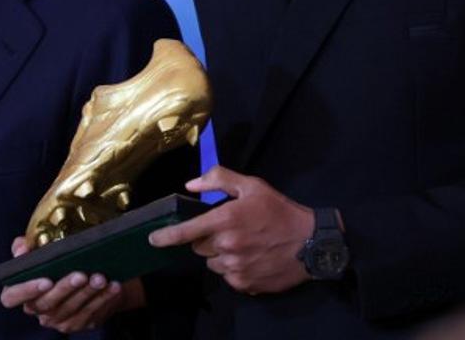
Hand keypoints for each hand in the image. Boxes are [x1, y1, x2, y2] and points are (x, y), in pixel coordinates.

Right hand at [0, 236, 136, 332]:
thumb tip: (21, 248)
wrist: (87, 273)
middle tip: (81, 275)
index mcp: (22, 292)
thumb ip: (25, 247)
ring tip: (100, 278)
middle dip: (65, 288)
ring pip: (71, 309)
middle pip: (47, 303)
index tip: (45, 280)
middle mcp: (37, 309)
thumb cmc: (58, 262)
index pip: (11, 297)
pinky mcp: (78, 322)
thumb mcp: (40, 251)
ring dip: (88, 293)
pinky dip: (103, 299)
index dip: (26, 291)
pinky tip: (113, 287)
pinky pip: (91, 313)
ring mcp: (58, 319)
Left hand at [148, 165, 313, 294]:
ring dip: (220, 255)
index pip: (186, 232)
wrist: (310, 243)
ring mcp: (234, 268)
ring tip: (243, 245)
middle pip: (199, 247)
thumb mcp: (253, 186)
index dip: (166, 237)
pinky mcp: (244, 284)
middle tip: (229, 230)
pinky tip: (251, 258)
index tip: (153, 239)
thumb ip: (220, 179)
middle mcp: (226, 247)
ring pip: (212, 263)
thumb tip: (191, 185)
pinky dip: (233, 269)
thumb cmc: (280, 211)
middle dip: (207, 239)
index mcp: (225, 220)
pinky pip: (227, 276)